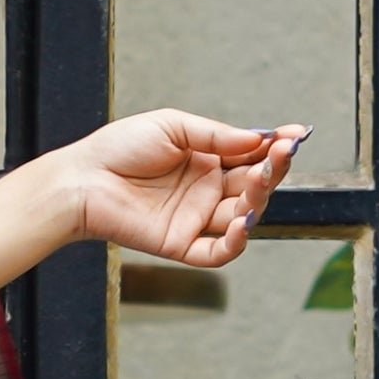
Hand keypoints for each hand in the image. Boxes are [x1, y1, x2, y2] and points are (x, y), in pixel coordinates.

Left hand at [62, 110, 295, 268]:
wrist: (81, 178)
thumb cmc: (119, 148)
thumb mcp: (173, 127)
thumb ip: (218, 136)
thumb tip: (261, 139)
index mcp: (208, 160)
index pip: (252, 156)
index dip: (275, 148)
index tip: (296, 135)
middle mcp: (207, 190)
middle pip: (254, 186)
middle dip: (272, 170)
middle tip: (280, 154)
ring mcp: (196, 218)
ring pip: (243, 217)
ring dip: (258, 200)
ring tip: (260, 179)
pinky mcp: (181, 244)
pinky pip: (217, 251)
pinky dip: (235, 241)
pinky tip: (243, 222)